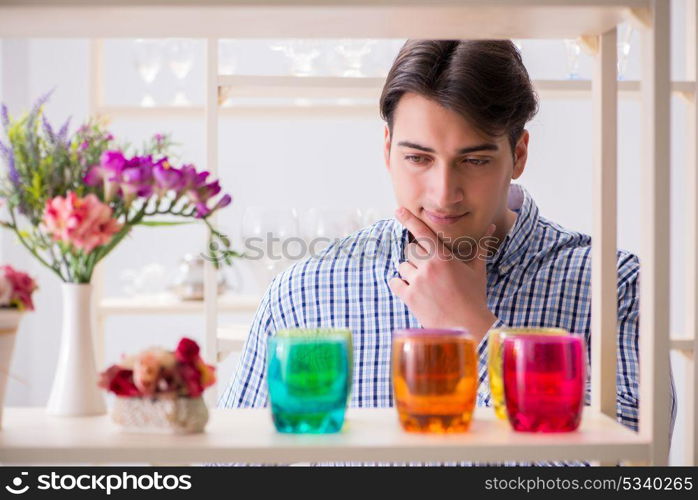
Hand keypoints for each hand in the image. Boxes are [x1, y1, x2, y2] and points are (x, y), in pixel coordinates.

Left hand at [388, 207, 497, 341]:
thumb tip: (492, 227)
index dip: (408, 219)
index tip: (398, 210)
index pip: (422, 232)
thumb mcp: (477, 270)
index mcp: (443, 257)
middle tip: (428, 269)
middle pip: (410, 250)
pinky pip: (394, 282)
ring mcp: (416, 282)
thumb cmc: (473, 297)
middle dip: (417, 257)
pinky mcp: (408, 297)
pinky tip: (412, 289)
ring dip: (409, 272)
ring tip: (425, 283)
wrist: (467, 326)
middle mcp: (427, 267)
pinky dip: (400, 284)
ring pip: (402, 266)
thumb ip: (480, 247)